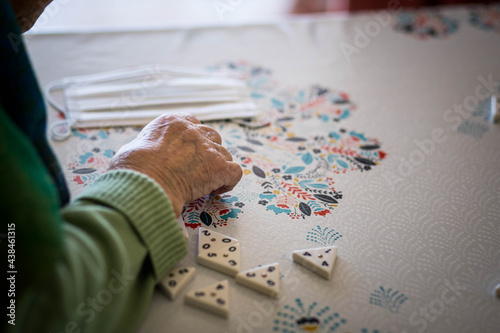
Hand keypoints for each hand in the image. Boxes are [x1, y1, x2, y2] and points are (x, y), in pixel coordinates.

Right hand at [109, 114, 242, 216]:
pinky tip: (218, 190)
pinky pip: (234, 172)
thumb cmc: (132, 169)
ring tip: (206, 183)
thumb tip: (142, 156)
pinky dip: (229, 181)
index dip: (194, 139)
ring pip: (224, 154)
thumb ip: (146, 146)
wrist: (143, 181)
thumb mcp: (132, 147)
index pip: (193, 122)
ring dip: (217, 167)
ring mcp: (207, 148)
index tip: (189, 152)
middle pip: (211, 136)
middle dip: (207, 152)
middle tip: (198, 169)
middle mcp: (193, 131)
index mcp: (172, 122)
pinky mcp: (218, 167)